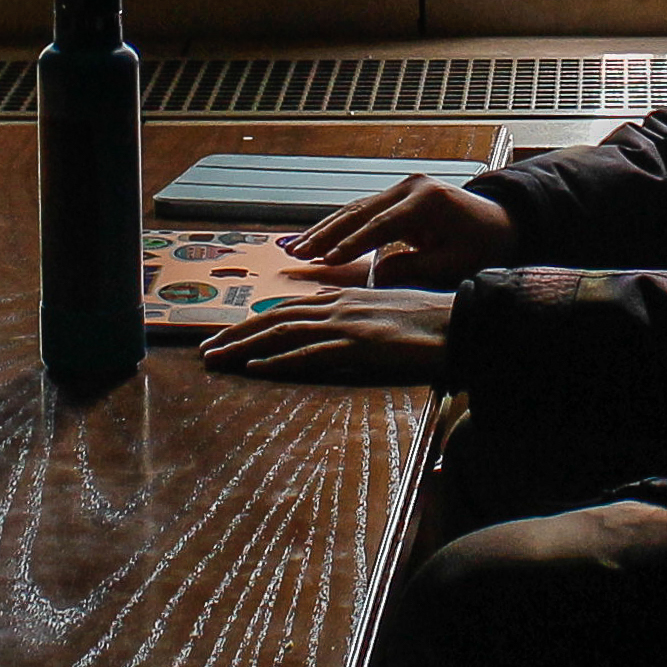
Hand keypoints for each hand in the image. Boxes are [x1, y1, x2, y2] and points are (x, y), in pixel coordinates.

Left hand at [200, 288, 455, 383]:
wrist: (461, 321)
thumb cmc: (430, 322)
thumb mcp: (386, 314)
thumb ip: (358, 321)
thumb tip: (340, 336)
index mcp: (344, 298)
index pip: (288, 308)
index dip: (255, 322)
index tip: (229, 336)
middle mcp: (339, 305)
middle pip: (275, 317)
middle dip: (236, 333)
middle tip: (205, 350)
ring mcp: (347, 324)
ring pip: (282, 332)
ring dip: (244, 347)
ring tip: (215, 359)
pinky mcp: (359, 345)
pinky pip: (310, 353)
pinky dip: (278, 360)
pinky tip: (255, 368)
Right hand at [281, 176, 514, 284]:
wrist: (500, 223)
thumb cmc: (483, 245)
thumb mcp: (453, 263)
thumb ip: (415, 269)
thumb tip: (375, 278)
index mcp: (427, 200)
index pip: (382, 225)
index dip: (352, 245)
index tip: (327, 261)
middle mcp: (411, 187)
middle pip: (360, 211)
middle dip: (325, 234)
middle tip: (297, 253)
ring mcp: (403, 188)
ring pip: (354, 209)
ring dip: (323, 229)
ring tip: (294, 248)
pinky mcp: (397, 196)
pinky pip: (362, 212)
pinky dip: (337, 227)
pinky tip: (315, 240)